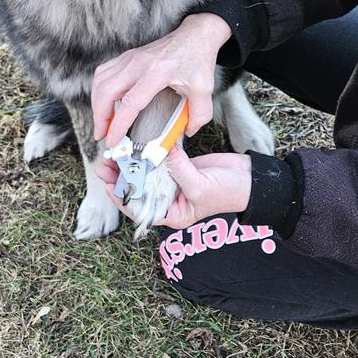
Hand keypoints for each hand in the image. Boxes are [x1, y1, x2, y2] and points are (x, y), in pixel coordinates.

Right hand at [91, 13, 231, 145]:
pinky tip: (104, 102)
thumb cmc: (198, 58)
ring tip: (102, 121)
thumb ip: (199, 115)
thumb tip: (187, 132)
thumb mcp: (205, 89)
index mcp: (157, 72)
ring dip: (96, 104)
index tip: (113, 140)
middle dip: (99, 117)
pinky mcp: (127, 57)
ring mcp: (130, 58)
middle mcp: (138, 64)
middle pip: (106, 91)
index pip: (130, 102)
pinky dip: (99, 90)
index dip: (118, 124)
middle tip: (102, 135)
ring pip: (100, 81)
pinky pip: (103, 73)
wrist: (195, 34)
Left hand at [96, 146, 251, 229]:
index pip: (140, 209)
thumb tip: (161, 151)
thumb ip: (178, 171)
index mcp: (172, 214)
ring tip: (116, 152)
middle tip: (106, 163)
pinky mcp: (179, 166)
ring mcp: (173, 182)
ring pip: (146, 173)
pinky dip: (149, 152)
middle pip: (139, 189)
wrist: (250, 179)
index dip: (122, 197)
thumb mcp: (200, 186)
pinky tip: (138, 144)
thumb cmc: (229, 192)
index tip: (109, 184)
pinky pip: (160, 160)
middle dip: (122, 177)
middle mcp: (169, 200)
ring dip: (132, 163)